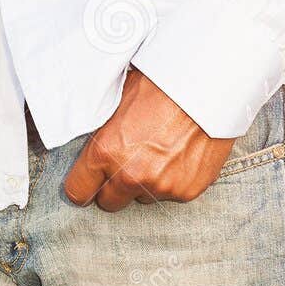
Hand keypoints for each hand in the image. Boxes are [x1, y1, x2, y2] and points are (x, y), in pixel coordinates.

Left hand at [63, 65, 234, 210]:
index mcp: (106, 151)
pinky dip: (173, 180)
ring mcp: (161, 187)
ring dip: (145, 182)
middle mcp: (130, 175)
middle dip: (114, 186)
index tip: (88, 181)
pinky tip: (179, 153)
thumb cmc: (160, 83)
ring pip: (142, 197)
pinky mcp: (186, 192)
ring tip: (158, 151)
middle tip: (126, 162)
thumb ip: (103, 129)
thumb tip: (89, 139)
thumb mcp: (119, 98)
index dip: (83, 184)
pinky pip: (171, 194)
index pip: (79, 190)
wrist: (205, 85)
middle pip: (110, 202)